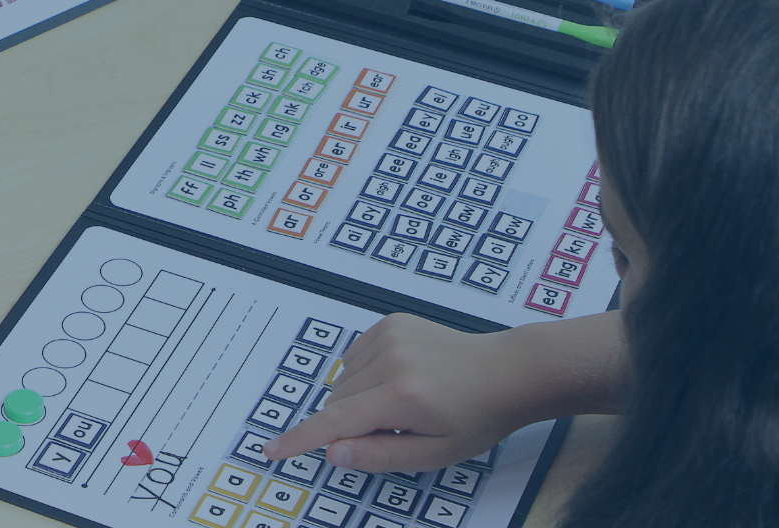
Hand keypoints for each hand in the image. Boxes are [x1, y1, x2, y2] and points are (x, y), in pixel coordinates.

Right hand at [259, 314, 562, 472]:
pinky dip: (365, 374)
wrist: (505, 372)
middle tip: (393, 428)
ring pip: (343, 379)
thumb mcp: (434, 453)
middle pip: (338, 401)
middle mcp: (392, 359)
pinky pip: (355, 357)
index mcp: (403, 396)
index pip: (337, 421)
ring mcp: (390, 336)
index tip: (273, 448)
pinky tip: (398, 379)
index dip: (301, 438)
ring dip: (358, 397)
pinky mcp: (391, 323)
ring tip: (402, 402)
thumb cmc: (476, 416)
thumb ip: (379, 454)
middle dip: (351, 422)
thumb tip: (334, 452)